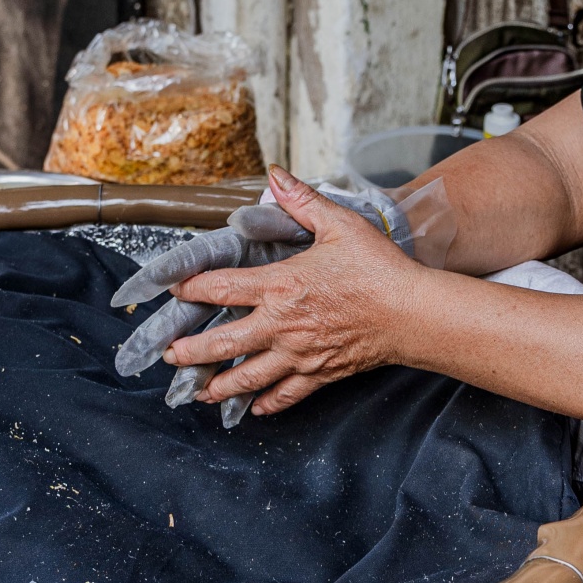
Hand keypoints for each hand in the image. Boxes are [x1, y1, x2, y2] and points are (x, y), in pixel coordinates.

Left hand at [161, 169, 422, 414]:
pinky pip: (286, 395)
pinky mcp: (319, 374)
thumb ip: (301, 200)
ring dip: (218, 387)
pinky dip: (267, 403)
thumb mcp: (339, 225)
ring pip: (247, 378)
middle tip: (170, 355)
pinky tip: (254, 407)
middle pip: (222, 344)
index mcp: (281, 285)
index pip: (221, 288)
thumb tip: (274, 174)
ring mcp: (299, 354)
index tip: (176, 290)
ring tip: (198, 392)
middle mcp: (282, 325)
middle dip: (190, 352)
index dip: (192, 289)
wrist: (413, 313)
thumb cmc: (378, 268)